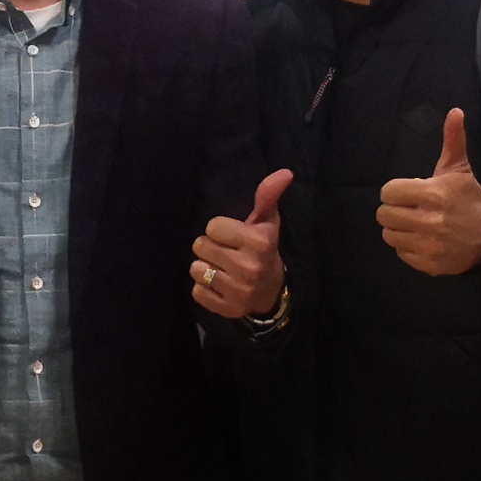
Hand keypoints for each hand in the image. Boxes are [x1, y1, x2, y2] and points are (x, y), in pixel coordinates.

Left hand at [192, 169, 291, 317]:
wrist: (271, 291)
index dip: (220, 230)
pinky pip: (197, 292)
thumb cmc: (263, 249)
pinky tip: (219, 285)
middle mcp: (249, 267)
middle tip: (226, 253)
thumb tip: (285, 172)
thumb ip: (268, 196)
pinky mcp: (227, 308)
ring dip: (204, 267)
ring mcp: (238, 290)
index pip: (212, 226)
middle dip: (210, 247)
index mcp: (258, 242)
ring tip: (221, 268)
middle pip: (200, 246)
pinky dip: (204, 289)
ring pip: (196, 269)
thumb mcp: (267, 222)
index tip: (232, 236)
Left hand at [377, 109, 480, 275]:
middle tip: (410, 208)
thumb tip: (455, 111)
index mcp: (433, 194)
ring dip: (398, 229)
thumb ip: (453, 140)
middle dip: (395, 209)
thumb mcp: (459, 169)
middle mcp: (429, 221)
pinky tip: (422, 239)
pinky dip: (408, 247)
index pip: (388, 192)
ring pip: (389, 235)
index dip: (395, 191)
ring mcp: (429, 245)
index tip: (408, 192)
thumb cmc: (469, 199)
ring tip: (415, 223)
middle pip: (384, 215)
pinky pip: (401, 253)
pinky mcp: (429, 264)